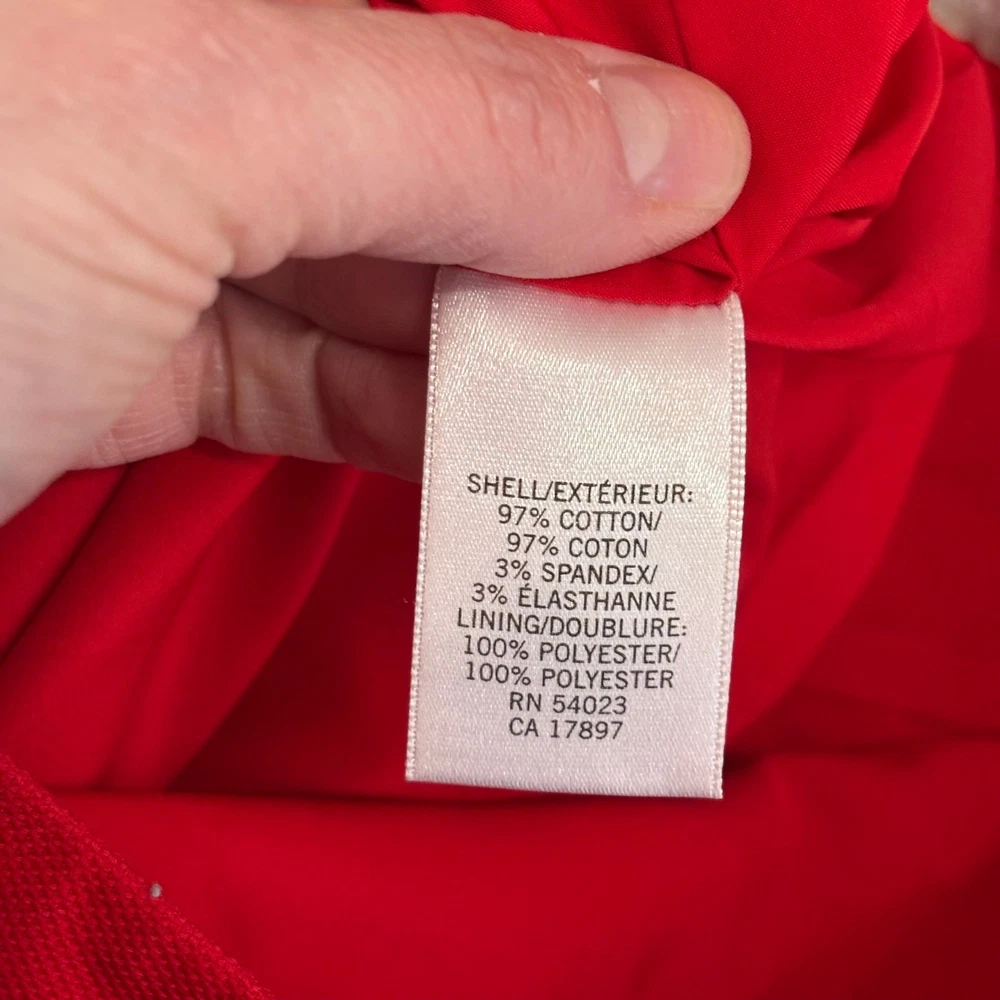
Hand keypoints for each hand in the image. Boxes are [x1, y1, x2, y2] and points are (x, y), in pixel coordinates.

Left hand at [0, 0, 749, 523]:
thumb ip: (445, 117)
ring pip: (381, 269)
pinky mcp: (126, 346)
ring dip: (498, 349)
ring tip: (609, 413)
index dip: (596, 69)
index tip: (718, 165)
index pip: (452, 2)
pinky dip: (406, 418)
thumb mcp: (175, 118)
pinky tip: (492, 454)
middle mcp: (175, 66)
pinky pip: (310, 371)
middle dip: (564, 232)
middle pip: (430, 130)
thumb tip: (684, 148)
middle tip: (684, 323)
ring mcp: (148, 208)